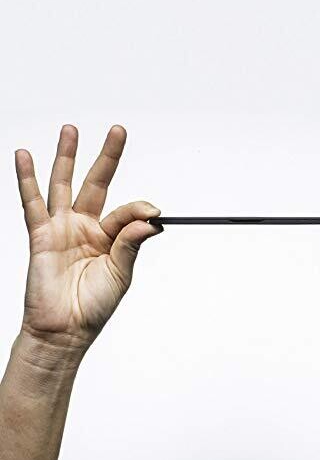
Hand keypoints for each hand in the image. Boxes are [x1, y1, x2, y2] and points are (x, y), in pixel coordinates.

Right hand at [16, 125, 162, 350]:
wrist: (64, 330)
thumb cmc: (94, 305)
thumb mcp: (121, 273)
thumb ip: (131, 243)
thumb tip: (150, 219)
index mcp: (109, 236)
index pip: (125, 211)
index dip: (139, 209)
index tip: (153, 211)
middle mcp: (86, 226)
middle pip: (96, 182)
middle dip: (106, 156)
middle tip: (118, 131)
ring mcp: (62, 228)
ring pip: (64, 184)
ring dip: (66, 156)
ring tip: (71, 130)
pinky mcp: (40, 235)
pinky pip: (32, 203)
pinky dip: (28, 179)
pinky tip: (25, 156)